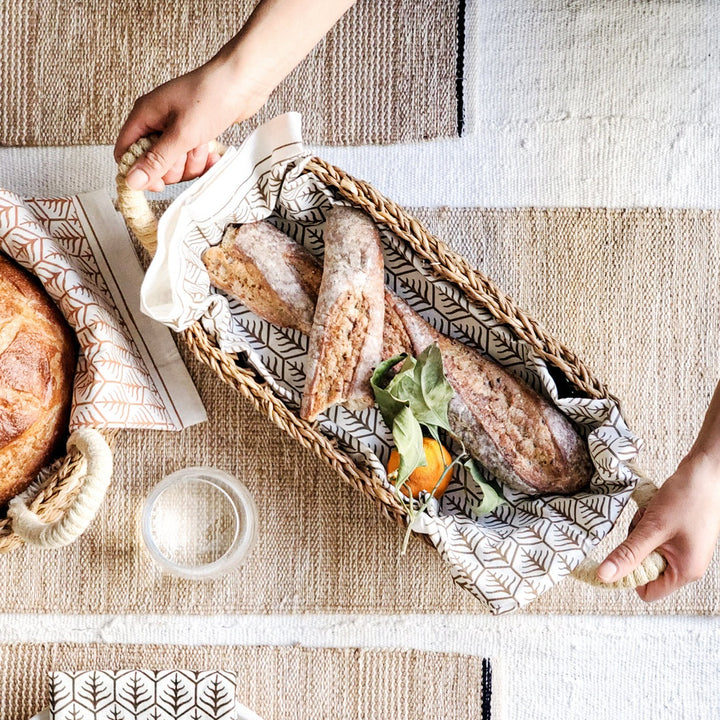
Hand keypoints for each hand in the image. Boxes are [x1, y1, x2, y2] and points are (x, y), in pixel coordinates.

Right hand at [113, 58, 268, 191]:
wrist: (243, 81)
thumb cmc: (211, 97)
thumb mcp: (181, 134)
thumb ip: (157, 160)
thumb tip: (132, 180)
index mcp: (144, 115)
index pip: (125, 151)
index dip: (137, 171)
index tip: (157, 184)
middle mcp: (157, 121)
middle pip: (153, 162)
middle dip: (173, 166)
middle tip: (186, 152)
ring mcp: (177, 127)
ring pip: (175, 163)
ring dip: (191, 162)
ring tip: (202, 145)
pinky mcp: (195, 133)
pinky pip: (192, 158)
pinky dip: (203, 158)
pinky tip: (212, 152)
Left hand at [597, 452, 719, 600]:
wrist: (705, 473)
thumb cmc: (686, 499)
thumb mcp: (652, 528)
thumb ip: (628, 554)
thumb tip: (604, 576)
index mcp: (685, 572)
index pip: (648, 591)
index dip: (629, 577)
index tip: (620, 554)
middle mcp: (687, 565)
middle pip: (645, 568)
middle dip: (636, 546)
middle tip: (644, 526)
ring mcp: (684, 550)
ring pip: (646, 549)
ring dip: (641, 531)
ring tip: (652, 514)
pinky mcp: (679, 535)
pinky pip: (653, 536)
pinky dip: (648, 524)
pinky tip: (655, 509)